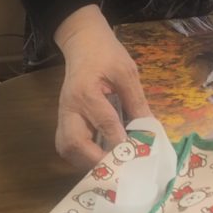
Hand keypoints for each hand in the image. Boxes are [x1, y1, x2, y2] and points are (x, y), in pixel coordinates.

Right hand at [53, 5, 152, 169]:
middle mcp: (69, 107)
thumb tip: (149, 128)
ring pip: (66, 148)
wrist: (83, 43)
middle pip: (73, 142)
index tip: (134, 155)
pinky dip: (81, 156)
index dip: (119, 140)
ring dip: (85, 162)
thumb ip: (136, 100)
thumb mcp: (126, 72)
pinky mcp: (64, 119)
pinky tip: (100, 159)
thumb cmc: (106, 54)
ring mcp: (63, 115)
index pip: (104, 121)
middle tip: (118, 169)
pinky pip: (68, 144)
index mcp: (86, 91)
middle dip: (94, 160)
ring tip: (109, 168)